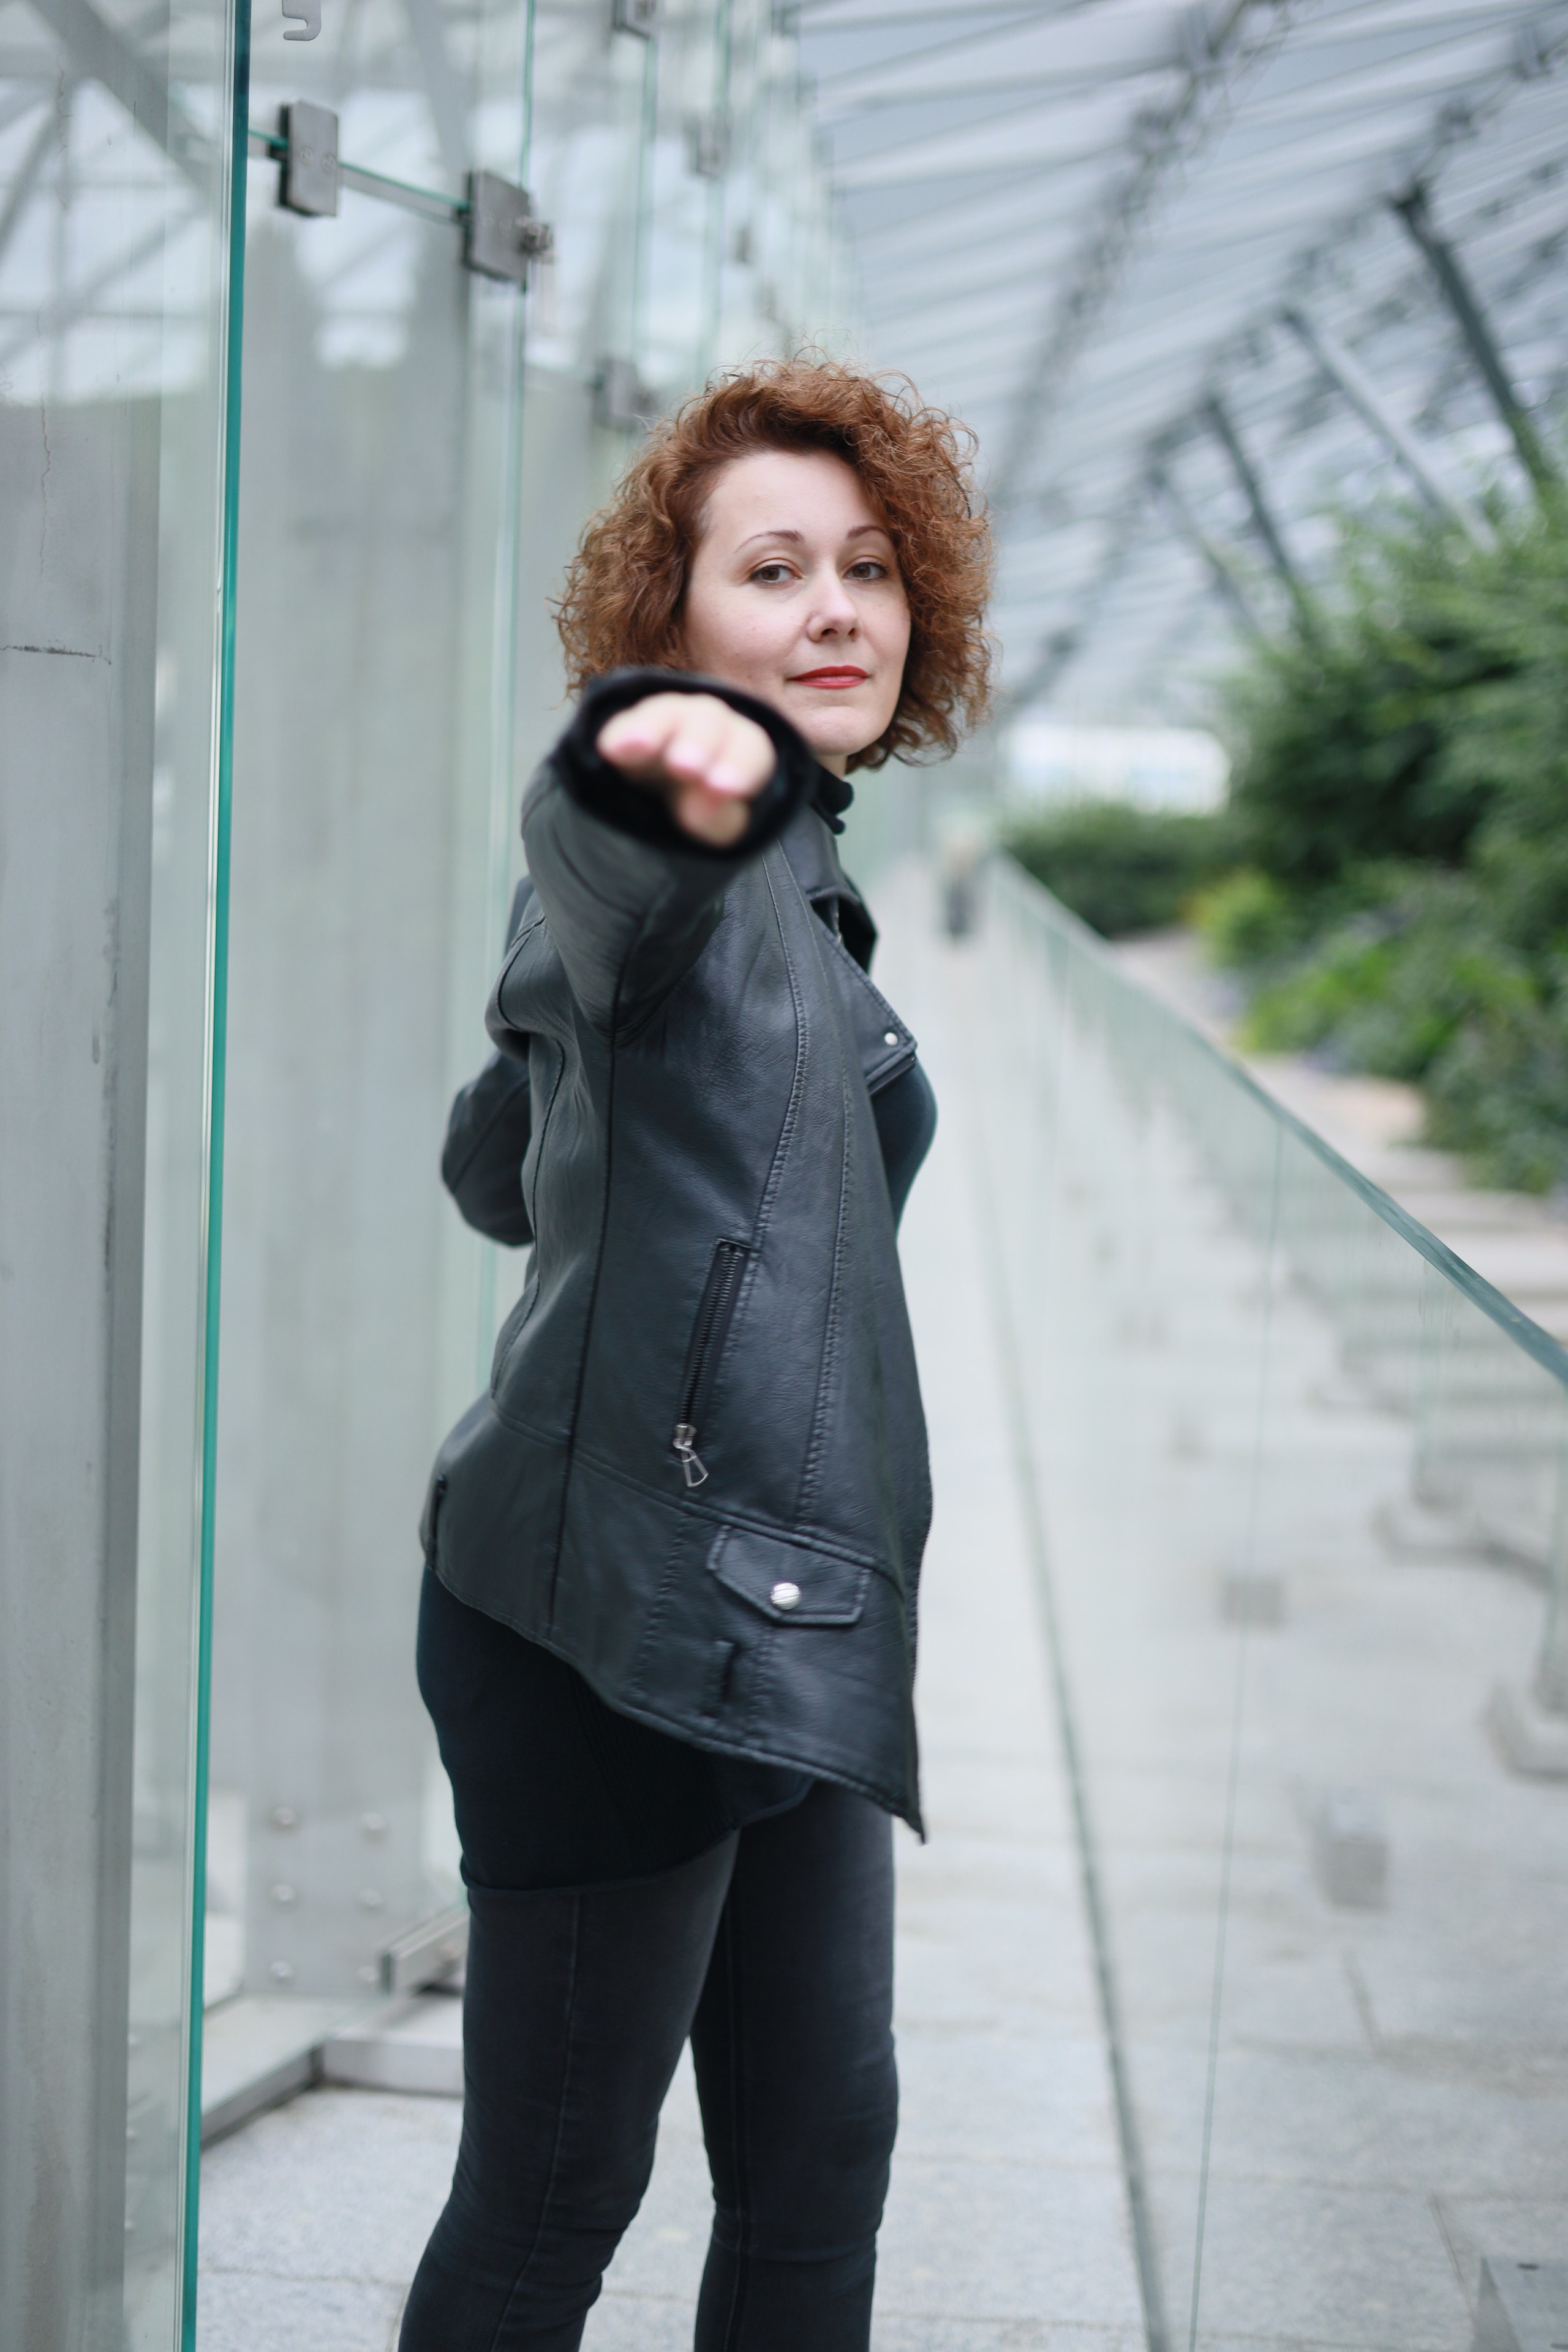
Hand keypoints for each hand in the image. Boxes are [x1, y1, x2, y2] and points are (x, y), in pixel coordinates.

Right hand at [596, 693, 775, 847]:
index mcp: (741, 749)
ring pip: (666, 714)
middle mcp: (707, 726)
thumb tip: (706, 803)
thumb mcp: (716, 826)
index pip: (749, 750)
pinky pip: (623, 725)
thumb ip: (719, 819)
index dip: (738, 766)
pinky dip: (619, 735)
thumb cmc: (701, 814)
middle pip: (708, 720)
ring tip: (639, 746)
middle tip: (685, 765)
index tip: (722, 788)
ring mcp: (666, 722)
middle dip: (698, 741)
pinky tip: (609, 750)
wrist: (657, 805)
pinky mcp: (627, 730)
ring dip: (653, 729)